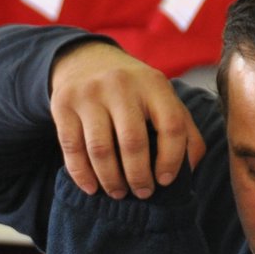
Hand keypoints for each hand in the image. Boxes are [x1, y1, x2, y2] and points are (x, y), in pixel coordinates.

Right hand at [49, 40, 205, 199]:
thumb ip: (184, 129)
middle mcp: (121, 85)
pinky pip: (72, 149)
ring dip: (111, 180)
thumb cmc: (133, 91)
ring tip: (118, 193)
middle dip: (139, 176)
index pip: (171, 125)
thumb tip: (191, 168)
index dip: (172, 159)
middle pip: (133, 142)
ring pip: (100, 149)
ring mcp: (89, 94)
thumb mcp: (162, 97)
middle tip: (142, 193)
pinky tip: (92, 188)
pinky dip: (82, 175)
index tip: (165, 181)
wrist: (86, 60)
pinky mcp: (63, 105)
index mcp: (153, 84)